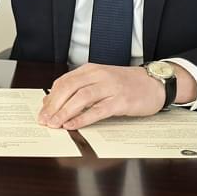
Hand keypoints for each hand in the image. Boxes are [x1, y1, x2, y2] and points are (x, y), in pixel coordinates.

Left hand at [37, 64, 165, 128]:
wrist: (154, 83)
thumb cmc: (126, 84)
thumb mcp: (100, 81)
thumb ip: (78, 88)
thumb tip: (52, 101)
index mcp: (90, 70)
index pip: (64, 81)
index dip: (50, 97)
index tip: (42, 111)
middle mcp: (98, 75)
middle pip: (69, 88)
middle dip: (54, 105)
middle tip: (44, 120)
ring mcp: (110, 87)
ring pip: (81, 98)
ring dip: (65, 112)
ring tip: (55, 124)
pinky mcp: (121, 101)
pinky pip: (98, 110)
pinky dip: (83, 118)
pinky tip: (73, 125)